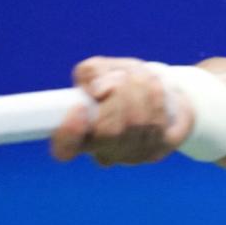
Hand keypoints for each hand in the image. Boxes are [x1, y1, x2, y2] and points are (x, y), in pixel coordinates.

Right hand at [49, 57, 194, 166]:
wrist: (154, 91)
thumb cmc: (118, 82)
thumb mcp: (97, 70)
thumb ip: (91, 73)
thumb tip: (99, 89)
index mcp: (79, 136)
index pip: (65, 149)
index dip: (70, 133)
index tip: (79, 107)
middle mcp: (106, 152)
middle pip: (110, 130)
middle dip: (117, 94)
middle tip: (118, 77)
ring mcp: (134, 154)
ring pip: (138, 122)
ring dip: (139, 88)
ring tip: (136, 74)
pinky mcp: (160, 148)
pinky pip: (159, 120)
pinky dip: (156, 95)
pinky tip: (154, 85)